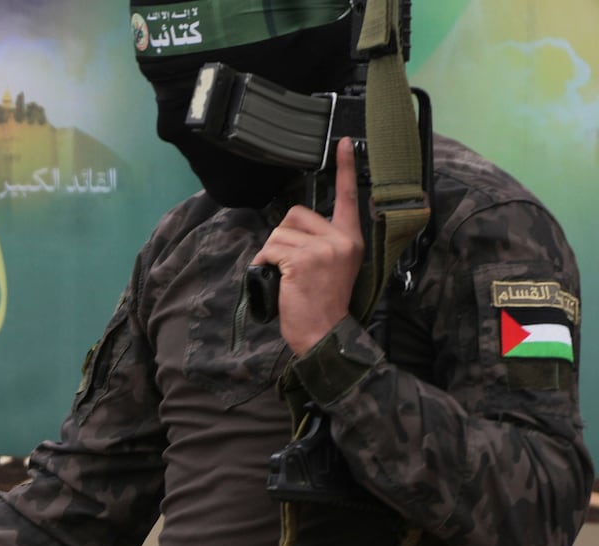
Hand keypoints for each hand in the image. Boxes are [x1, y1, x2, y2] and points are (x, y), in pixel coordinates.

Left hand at [252, 136, 364, 354]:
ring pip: (279, 233)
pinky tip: (277, 280)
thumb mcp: (334, 267)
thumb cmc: (323, 304)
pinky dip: (264, 263)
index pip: (349, 197)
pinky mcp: (303, 260)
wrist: (325, 333)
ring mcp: (323, 249)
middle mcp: (341, 239)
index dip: (345, 168)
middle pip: (296, 214)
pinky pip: (271, 248)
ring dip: (271, 253)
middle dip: (282, 237)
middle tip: (289, 266)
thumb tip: (293, 229)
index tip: (343, 143)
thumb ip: (322, 243)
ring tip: (284, 277)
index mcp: (351, 238)